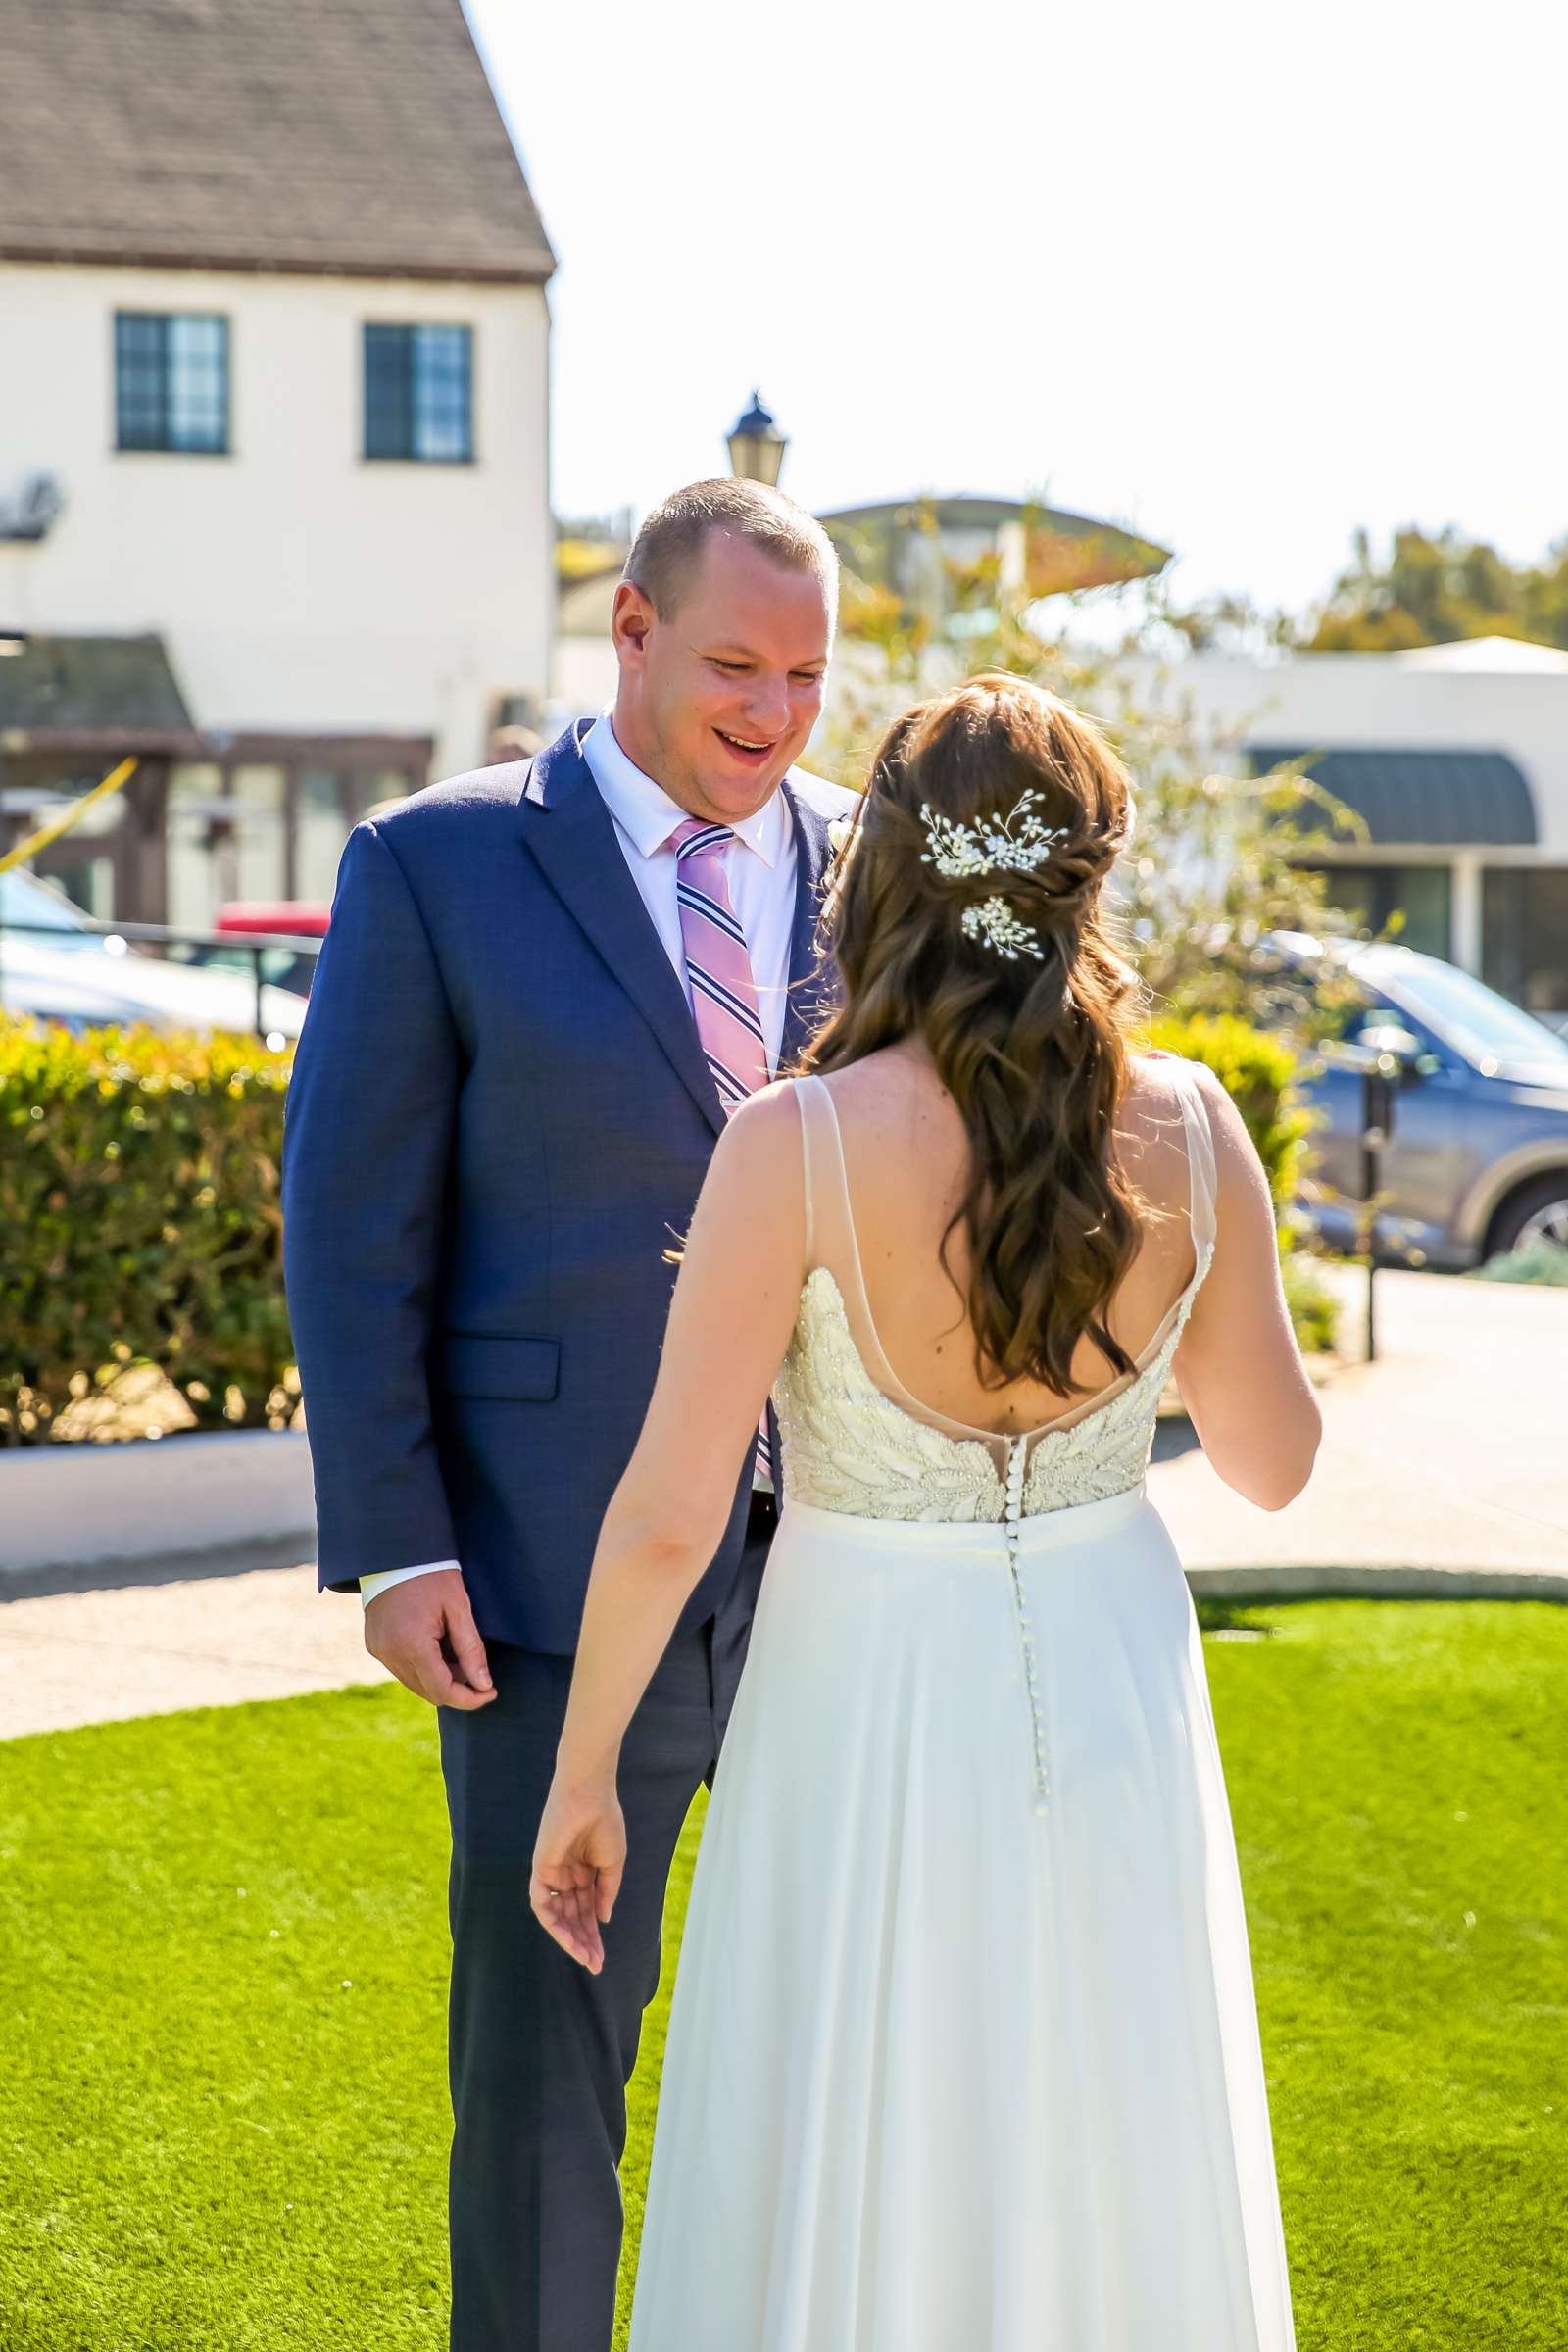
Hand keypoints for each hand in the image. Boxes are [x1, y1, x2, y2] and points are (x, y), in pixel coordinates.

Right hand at [363, 1568, 496, 1709]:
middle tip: (478, 1670)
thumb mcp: (459, 1608)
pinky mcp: (374, 1646)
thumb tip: (484, 1685)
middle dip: (457, 1688)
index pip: (443, 1692)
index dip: (470, 1698)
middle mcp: (390, 1654)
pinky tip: (437, 1647)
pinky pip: (402, 1670)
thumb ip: (471, 1650)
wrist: (396, 1552)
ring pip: (415, 1683)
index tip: (491, 1691)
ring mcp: (379, 1651)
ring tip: (457, 1654)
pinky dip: (422, 1668)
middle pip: (429, 1692)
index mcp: (412, 1645)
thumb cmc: (432, 1575)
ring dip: (439, 1679)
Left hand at [530, 1776, 626, 1973]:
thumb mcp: (612, 1864)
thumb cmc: (605, 1822)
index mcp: (584, 1873)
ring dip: (570, 1938)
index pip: (586, 1911)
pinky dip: (554, 1923)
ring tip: (585, 1957)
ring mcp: (552, 1874)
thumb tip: (602, 1920)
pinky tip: (569, 1938)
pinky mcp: (540, 1869)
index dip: (593, 1935)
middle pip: (572, 1918)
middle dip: (583, 1942)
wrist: (589, 1796)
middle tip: (595, 1964)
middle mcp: (566, 1876)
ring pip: (557, 1916)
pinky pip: (542, 1904)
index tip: (601, 1958)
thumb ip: (606, 1893)